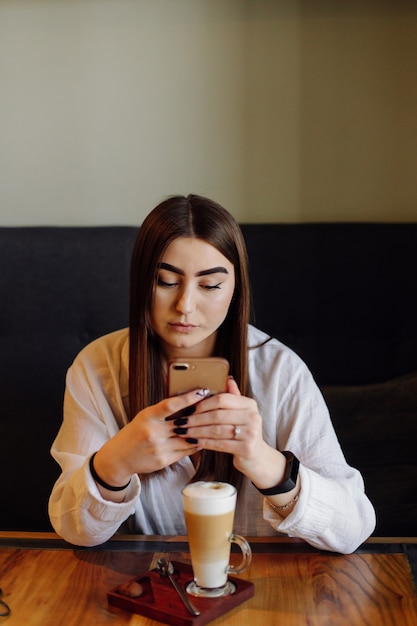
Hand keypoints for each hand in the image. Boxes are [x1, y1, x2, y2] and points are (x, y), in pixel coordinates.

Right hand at [92, 388, 206, 490]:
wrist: (119, 458)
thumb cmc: (134, 433)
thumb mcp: (144, 417)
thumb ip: (162, 412)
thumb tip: (187, 402)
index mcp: (147, 416)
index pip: (171, 404)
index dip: (188, 397)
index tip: (202, 391)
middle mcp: (153, 432)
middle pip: (184, 423)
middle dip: (201, 416)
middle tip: (215, 408)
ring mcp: (159, 447)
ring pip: (188, 438)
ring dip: (201, 432)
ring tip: (212, 423)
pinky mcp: (164, 460)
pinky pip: (186, 451)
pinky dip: (195, 444)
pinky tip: (201, 438)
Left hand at [178, 378, 286, 487]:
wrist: (257, 456)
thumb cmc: (243, 432)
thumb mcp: (241, 412)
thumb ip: (233, 396)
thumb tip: (227, 378)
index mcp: (250, 404)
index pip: (222, 399)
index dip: (203, 404)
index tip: (189, 409)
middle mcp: (253, 417)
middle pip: (217, 415)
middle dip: (195, 419)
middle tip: (180, 422)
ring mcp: (251, 433)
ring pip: (216, 430)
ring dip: (196, 431)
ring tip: (183, 432)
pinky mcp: (246, 448)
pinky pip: (219, 444)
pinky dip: (204, 442)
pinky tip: (193, 442)